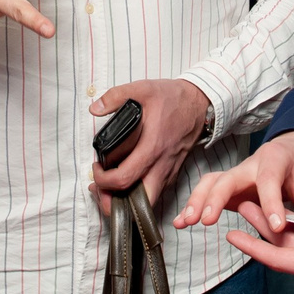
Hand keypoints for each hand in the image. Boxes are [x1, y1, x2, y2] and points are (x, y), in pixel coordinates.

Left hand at [89, 79, 210, 210]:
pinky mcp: (172, 172)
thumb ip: (116, 96)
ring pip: (149, 201)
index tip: (96, 168)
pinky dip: (139, 193)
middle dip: (116, 204)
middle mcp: (162, 165)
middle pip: (140, 202)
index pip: (124, 178)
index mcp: (152, 147)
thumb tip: (95, 108)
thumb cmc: (173, 98)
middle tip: (101, 191)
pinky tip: (127, 181)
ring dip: (128, 202)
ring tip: (110, 189)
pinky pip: (155, 191)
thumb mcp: (143, 89)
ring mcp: (169, 171)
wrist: (198, 103)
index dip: (104, 180)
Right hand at [175, 131, 293, 234]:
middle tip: (208, 220)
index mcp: (276, 160)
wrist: (293, 149)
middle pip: (229, 177)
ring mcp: (237, 174)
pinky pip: (208, 191)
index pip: (270, 180)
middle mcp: (251, 164)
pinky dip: (193, 205)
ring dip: (197, 201)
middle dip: (217, 198)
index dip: (272, 202)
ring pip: (212, 183)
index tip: (277, 225)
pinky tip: (180, 222)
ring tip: (186, 222)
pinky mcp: (230, 185)